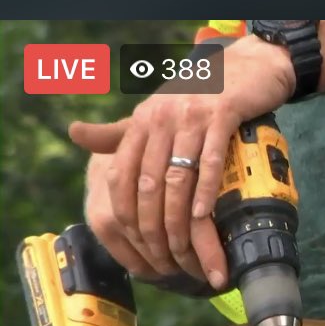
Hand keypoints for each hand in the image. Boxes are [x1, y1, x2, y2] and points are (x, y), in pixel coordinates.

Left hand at [69, 35, 295, 287]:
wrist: (248, 65)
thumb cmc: (203, 93)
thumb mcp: (157, 110)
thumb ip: (118, 130)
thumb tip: (73, 134)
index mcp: (141, 120)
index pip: (122, 177)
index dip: (128, 216)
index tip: (139, 246)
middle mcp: (161, 116)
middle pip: (149, 184)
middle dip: (155, 228)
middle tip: (166, 260)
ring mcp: (193, 114)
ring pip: (178, 177)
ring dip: (180, 220)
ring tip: (187, 250)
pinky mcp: (224, 113)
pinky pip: (212, 159)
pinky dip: (206, 191)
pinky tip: (205, 215)